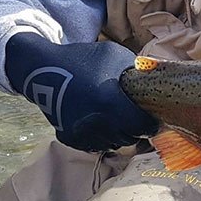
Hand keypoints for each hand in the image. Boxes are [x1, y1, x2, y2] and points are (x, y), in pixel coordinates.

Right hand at [4, 33, 157, 152]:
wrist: (43, 70)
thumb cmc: (83, 59)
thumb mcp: (115, 55)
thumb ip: (137, 70)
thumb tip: (157, 81)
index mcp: (111, 102)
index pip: (142, 127)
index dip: (150, 125)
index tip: (152, 120)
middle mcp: (97, 123)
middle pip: (129, 139)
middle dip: (135, 130)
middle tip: (134, 118)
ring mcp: (82, 133)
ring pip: (113, 144)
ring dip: (118, 134)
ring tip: (115, 118)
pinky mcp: (70, 138)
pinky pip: (94, 145)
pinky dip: (100, 137)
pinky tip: (98, 122)